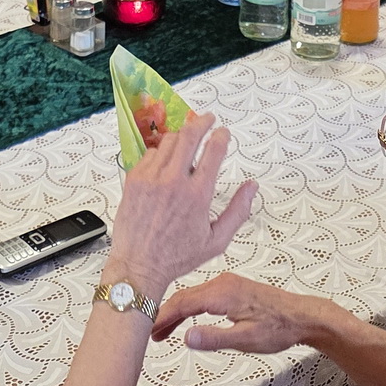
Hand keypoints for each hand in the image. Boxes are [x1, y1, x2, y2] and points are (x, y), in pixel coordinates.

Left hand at [105, 113, 257, 298]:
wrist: (138, 266)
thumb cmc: (177, 257)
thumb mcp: (217, 240)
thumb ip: (238, 211)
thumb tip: (252, 186)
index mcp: (198, 195)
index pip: (214, 150)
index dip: (221, 136)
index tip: (224, 132)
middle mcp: (174, 182)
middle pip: (190, 135)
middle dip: (202, 122)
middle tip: (208, 119)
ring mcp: (151, 178)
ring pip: (169, 141)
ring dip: (182, 137)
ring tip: (188, 141)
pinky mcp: (134, 180)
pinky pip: (150, 153)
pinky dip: (161, 153)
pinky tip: (166, 162)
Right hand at [153, 271, 330, 353]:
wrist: (302, 316)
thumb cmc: (279, 328)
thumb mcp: (245, 339)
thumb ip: (214, 338)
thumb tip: (186, 338)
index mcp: (222, 293)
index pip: (182, 303)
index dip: (162, 317)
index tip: (147, 330)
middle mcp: (222, 283)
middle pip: (183, 297)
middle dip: (164, 315)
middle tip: (150, 335)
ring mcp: (227, 283)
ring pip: (191, 296)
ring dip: (176, 312)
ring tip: (163, 331)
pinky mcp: (232, 288)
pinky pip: (202, 295)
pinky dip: (188, 308)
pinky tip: (185, 319)